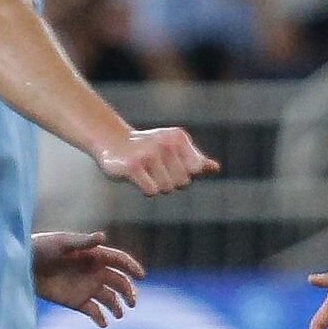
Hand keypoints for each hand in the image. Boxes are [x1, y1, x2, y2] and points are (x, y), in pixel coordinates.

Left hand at [32, 230, 143, 326]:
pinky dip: (101, 318)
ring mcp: (87, 288)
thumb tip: (102, 237)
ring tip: (119, 314)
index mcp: (95, 256)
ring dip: (118, 307)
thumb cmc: (42, 248)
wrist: (23, 265)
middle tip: (132, 302)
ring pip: (110, 299)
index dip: (132, 267)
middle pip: (120, 282)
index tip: (141, 276)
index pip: (119, 261)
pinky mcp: (77, 302)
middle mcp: (94, 272)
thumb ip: (83, 242)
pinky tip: (103, 323)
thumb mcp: (62, 244)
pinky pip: (94, 312)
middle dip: (129, 292)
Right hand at [98, 127, 218, 195]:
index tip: (170, 164)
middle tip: (155, 169)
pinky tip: (137, 177)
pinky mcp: (133, 166)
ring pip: (167, 188)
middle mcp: (165, 143)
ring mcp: (149, 154)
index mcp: (178, 137)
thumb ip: (195, 160)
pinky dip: (146, 190)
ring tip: (146, 171)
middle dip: (170, 182)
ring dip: (157, 186)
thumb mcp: (174, 149)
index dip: (184, 174)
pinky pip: (152, 191)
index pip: (195, 170)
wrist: (113, 142)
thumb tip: (215, 168)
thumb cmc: (149, 148)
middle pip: (182, 182)